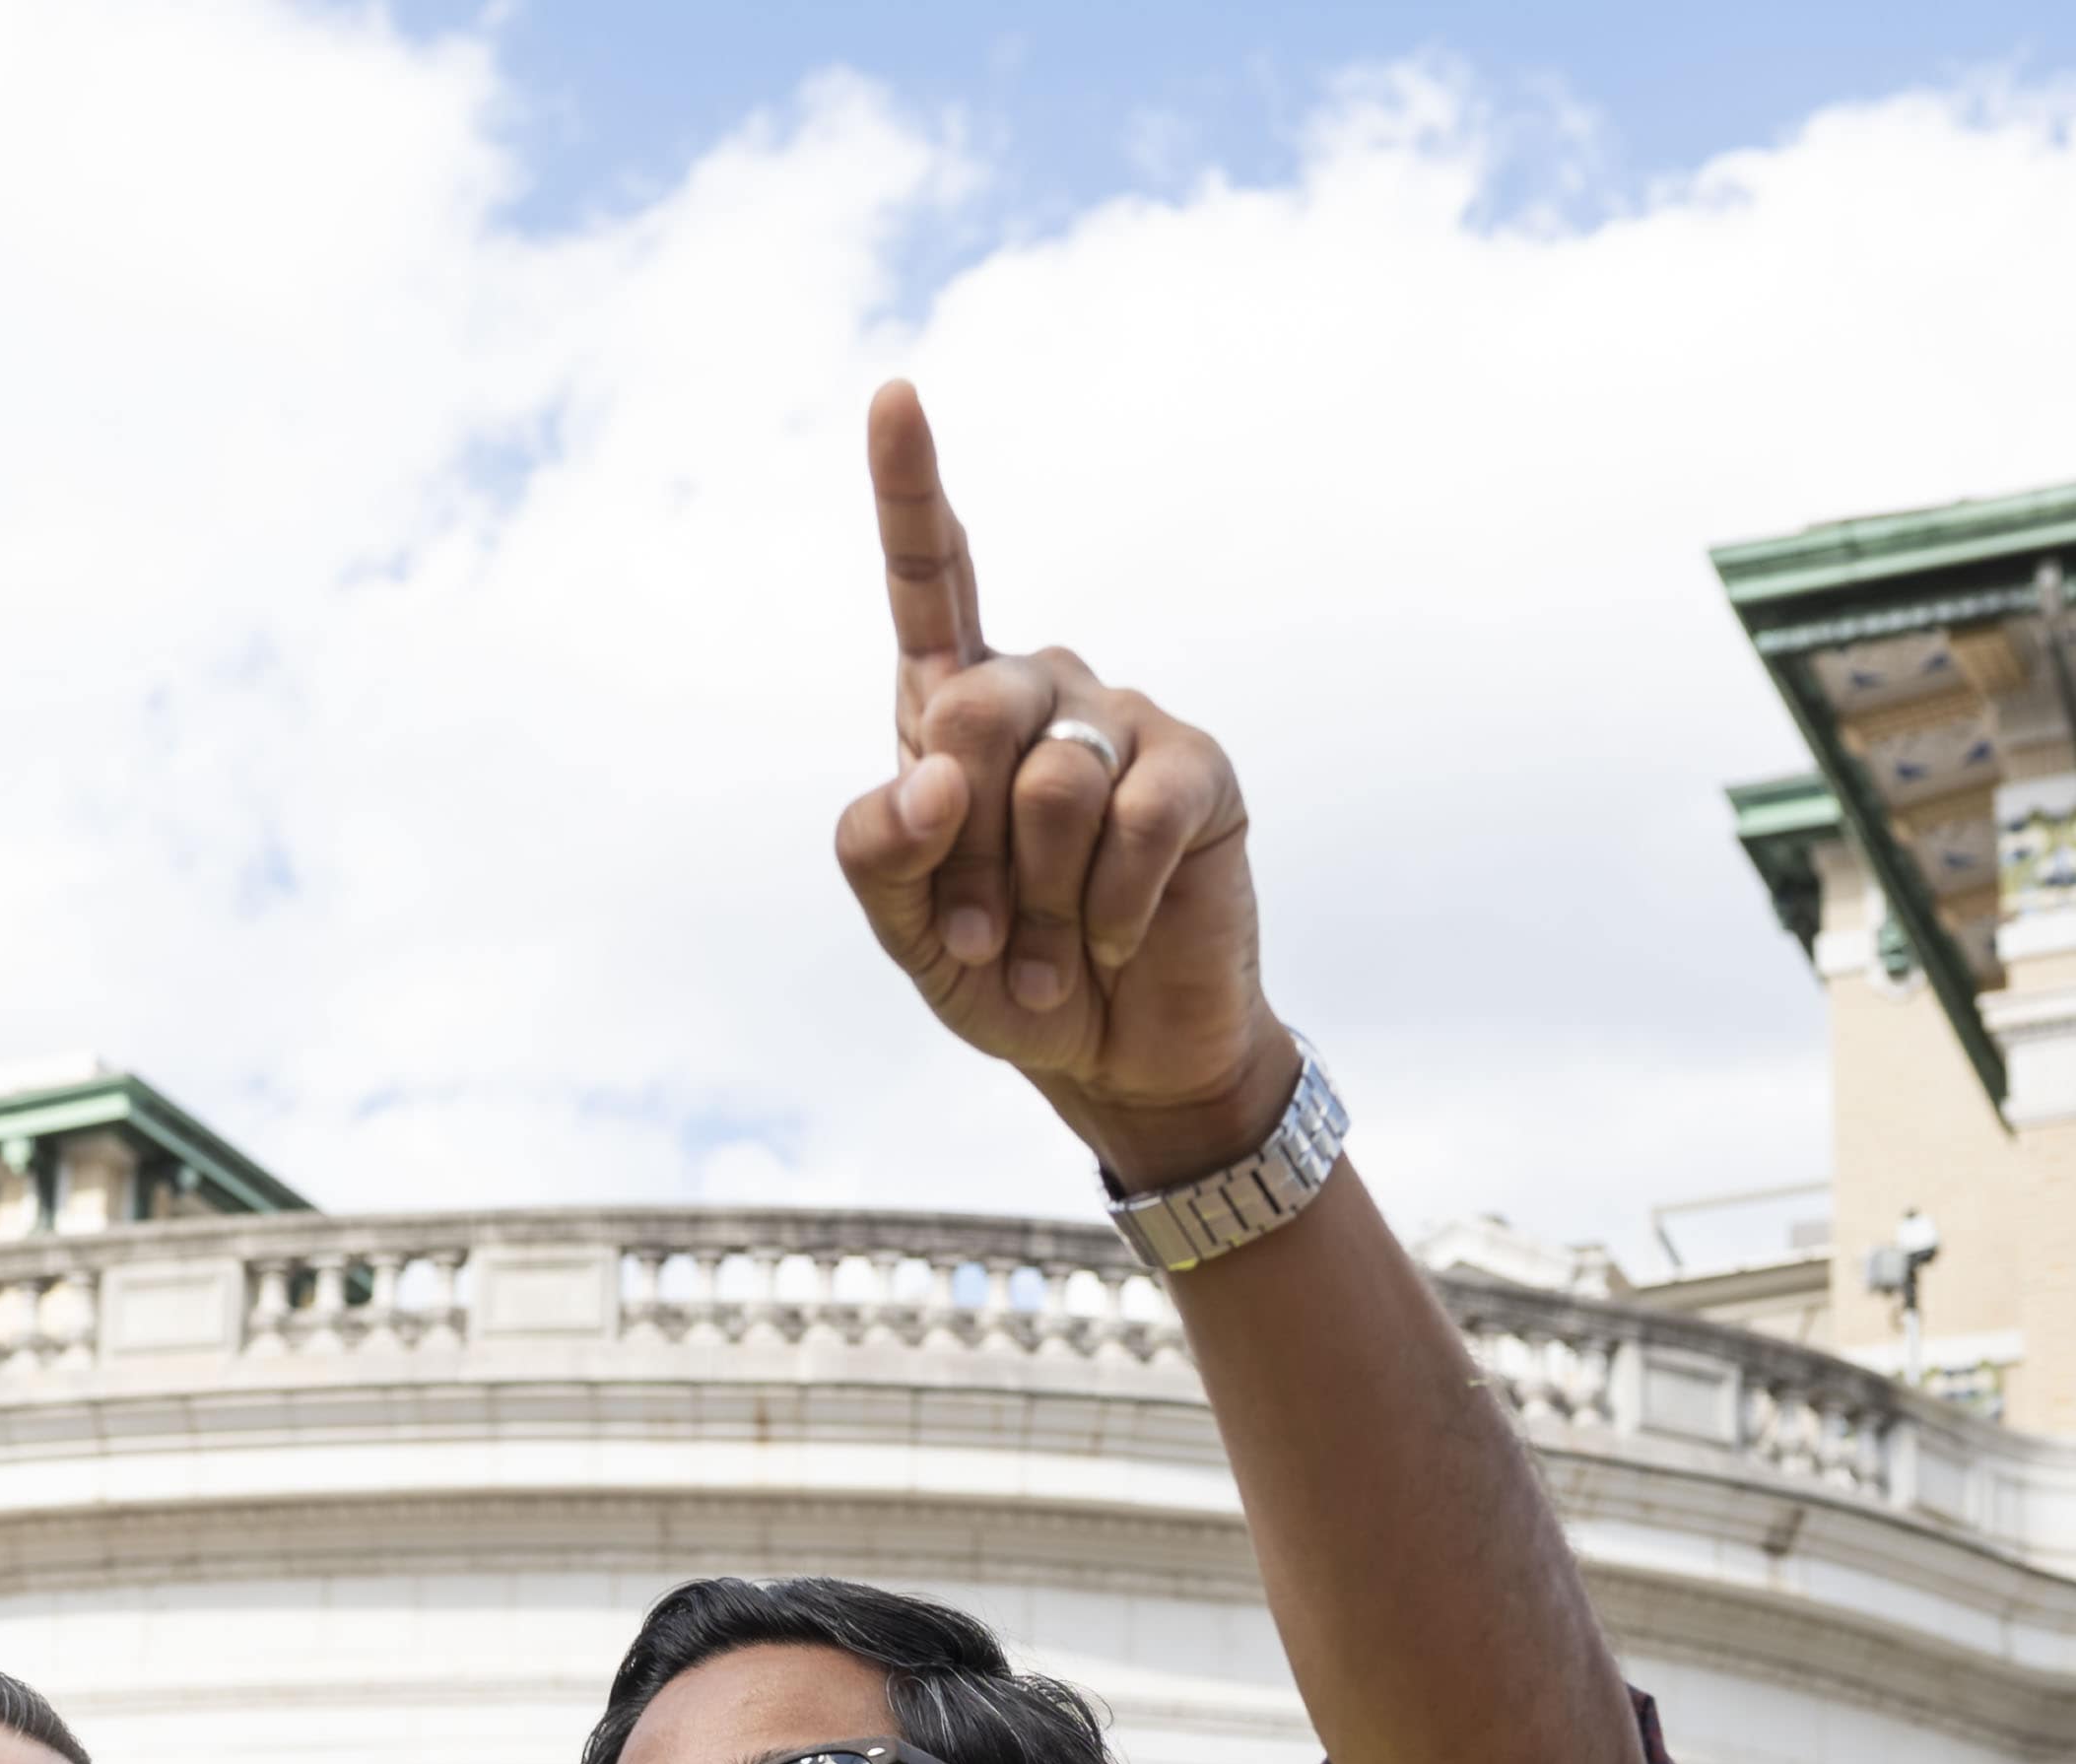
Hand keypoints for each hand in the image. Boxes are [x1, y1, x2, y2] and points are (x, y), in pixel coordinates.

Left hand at [830, 379, 1292, 1190]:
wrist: (1119, 1057)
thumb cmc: (1006, 978)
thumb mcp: (907, 934)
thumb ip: (877, 855)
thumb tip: (928, 778)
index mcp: (952, 707)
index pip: (927, 582)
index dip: (909, 488)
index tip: (895, 395)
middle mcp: (1040, 689)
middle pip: (969, 712)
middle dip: (965, 852)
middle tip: (986, 932)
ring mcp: (1125, 720)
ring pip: (1050, 782)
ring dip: (1039, 899)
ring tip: (1053, 953)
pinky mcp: (1198, 769)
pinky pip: (1134, 820)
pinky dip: (1108, 907)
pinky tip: (1115, 940)